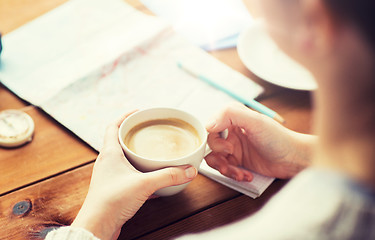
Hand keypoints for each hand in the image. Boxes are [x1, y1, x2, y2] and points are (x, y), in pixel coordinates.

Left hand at [72, 111, 196, 239]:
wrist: (97, 226)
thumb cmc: (110, 202)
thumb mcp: (144, 184)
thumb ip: (168, 176)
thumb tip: (188, 170)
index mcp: (110, 153)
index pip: (113, 126)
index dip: (125, 116)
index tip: (139, 112)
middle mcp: (107, 162)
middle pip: (118, 139)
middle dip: (134, 133)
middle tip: (148, 131)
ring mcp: (109, 175)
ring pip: (122, 156)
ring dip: (135, 152)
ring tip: (151, 151)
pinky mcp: (113, 188)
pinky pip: (126, 172)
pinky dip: (137, 169)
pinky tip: (149, 176)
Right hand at [206, 102, 314, 180]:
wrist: (294, 159)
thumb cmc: (278, 138)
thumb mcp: (255, 121)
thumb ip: (230, 115)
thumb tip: (208, 125)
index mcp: (233, 118)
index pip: (210, 127)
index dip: (213, 139)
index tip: (226, 147)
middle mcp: (232, 132)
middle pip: (210, 145)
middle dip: (218, 155)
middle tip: (232, 157)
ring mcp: (234, 148)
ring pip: (215, 159)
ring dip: (224, 168)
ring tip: (237, 173)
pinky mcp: (239, 162)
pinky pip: (226, 169)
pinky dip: (234, 174)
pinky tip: (246, 175)